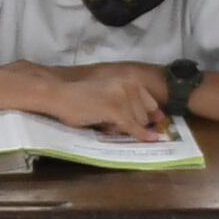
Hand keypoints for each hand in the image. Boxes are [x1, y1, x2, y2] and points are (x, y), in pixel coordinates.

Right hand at [46, 62, 169, 135]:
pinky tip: (150, 139)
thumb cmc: (82, 98)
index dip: (152, 115)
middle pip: (145, 114)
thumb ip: (130, 102)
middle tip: (113, 123)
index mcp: (130, 79)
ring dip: (126, 128)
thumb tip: (156, 117)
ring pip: (138, 121)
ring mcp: (123, 96)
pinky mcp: (115, 109)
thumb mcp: (111, 94)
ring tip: (107, 123)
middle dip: (134, 123)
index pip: (150, 102)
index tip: (158, 122)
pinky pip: (132, 126)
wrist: (60, 95)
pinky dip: (141, 135)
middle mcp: (129, 84)